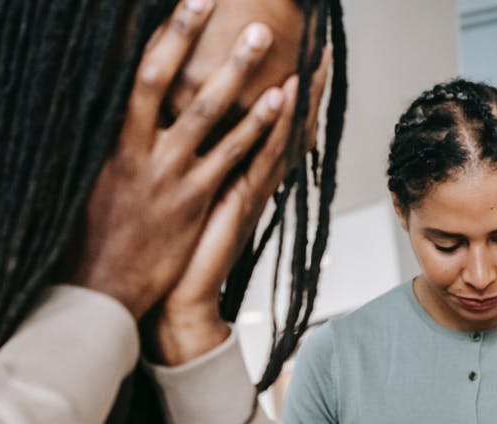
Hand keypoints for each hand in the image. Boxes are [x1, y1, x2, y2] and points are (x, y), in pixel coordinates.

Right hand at [70, 0, 283, 320]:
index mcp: (108, 145)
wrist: (101, 293)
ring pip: (208, 113)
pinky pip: (235, 156)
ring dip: (237, 71)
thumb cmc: (87, 240)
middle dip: (187, 34)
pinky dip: (260, 124)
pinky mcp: (196, 203)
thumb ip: (96, 144)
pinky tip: (281, 97)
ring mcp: (171, 178)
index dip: (153, 37)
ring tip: (261, 34)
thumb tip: (93, 102)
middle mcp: (139, 154)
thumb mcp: (80, 184)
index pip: (129, 77)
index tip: (173, 4)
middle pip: (164, 81)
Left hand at [146, 48, 331, 365]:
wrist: (177, 304)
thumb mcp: (185, 200)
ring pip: (282, 133)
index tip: (298, 56)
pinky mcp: (239, 202)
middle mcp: (250, 180)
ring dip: (301, 93)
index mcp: (238, 176)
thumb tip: (179, 131)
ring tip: (317, 57)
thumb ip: (195, 170)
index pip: (270, 125)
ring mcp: (249, 190)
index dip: (288, 91)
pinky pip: (263, 156)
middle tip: (322, 46)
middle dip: (307, 84)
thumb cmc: (173, 256)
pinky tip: (286, 95)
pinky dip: (277, 125)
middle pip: (287, 123)